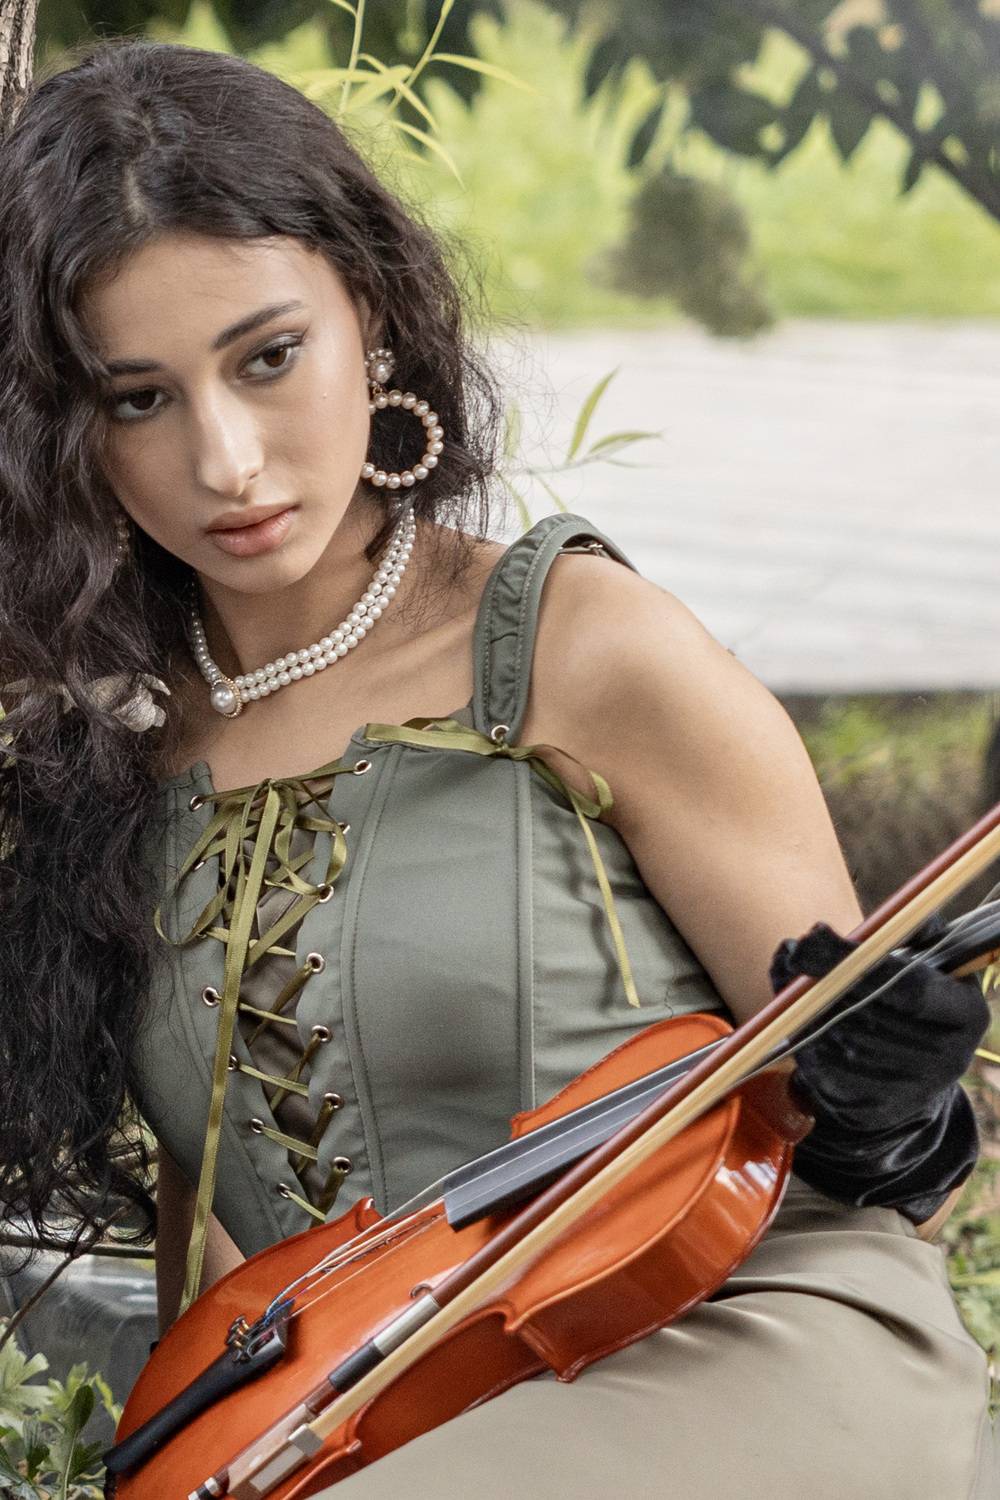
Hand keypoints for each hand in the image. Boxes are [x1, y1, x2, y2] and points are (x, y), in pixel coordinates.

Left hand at [769, 921, 989, 1221]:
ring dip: (804, 1009)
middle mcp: (948, 1059)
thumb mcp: (925, 958)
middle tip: (791, 953)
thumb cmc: (913, 997)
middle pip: (868, 1015)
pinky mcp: (875, 1110)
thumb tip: (837, 932)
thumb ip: (896, 931)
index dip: (859, 960)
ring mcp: (912, 1091)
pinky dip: (802, 1041)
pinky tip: (795, 1020)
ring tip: (790, 981)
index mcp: (967, 1015)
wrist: (915, 1069)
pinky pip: (824, 1071)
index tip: (815, 933)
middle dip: (821, 979)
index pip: (909, 987)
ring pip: (840, 1041)